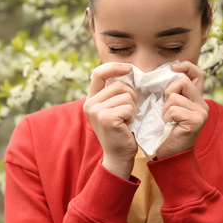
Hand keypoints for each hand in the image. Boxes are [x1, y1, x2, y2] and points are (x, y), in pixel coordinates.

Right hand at [83, 63, 138, 178]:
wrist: (118, 155)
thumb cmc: (121, 130)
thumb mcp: (113, 107)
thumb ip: (114, 92)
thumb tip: (128, 70)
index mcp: (91, 99)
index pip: (99, 73)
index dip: (115, 67)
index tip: (129, 68)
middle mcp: (90, 103)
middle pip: (120, 85)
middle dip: (131, 96)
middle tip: (127, 113)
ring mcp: (97, 111)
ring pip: (126, 95)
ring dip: (133, 108)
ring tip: (127, 120)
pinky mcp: (107, 118)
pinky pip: (129, 107)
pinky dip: (133, 116)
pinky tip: (127, 125)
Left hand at [156, 61, 208, 159]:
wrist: (170, 154)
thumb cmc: (164, 130)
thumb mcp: (167, 107)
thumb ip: (170, 93)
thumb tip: (160, 74)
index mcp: (195, 98)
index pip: (197, 73)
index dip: (185, 66)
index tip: (172, 67)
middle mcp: (202, 103)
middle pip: (183, 81)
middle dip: (168, 91)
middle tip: (165, 107)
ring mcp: (201, 112)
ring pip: (174, 96)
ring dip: (164, 108)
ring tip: (167, 119)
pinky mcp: (196, 121)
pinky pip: (174, 109)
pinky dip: (166, 116)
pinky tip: (169, 125)